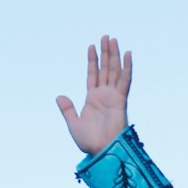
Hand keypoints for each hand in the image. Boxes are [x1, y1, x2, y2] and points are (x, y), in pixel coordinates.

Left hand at [55, 35, 131, 156]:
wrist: (101, 151)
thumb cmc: (89, 142)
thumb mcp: (73, 124)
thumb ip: (68, 110)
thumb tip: (59, 96)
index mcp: (93, 99)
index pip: (93, 75)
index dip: (92, 60)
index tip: (92, 46)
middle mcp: (104, 95)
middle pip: (105, 68)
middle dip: (105, 53)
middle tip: (106, 36)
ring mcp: (113, 96)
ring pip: (114, 70)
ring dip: (114, 55)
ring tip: (113, 39)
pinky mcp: (121, 100)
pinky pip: (125, 81)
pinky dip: (127, 67)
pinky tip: (128, 54)